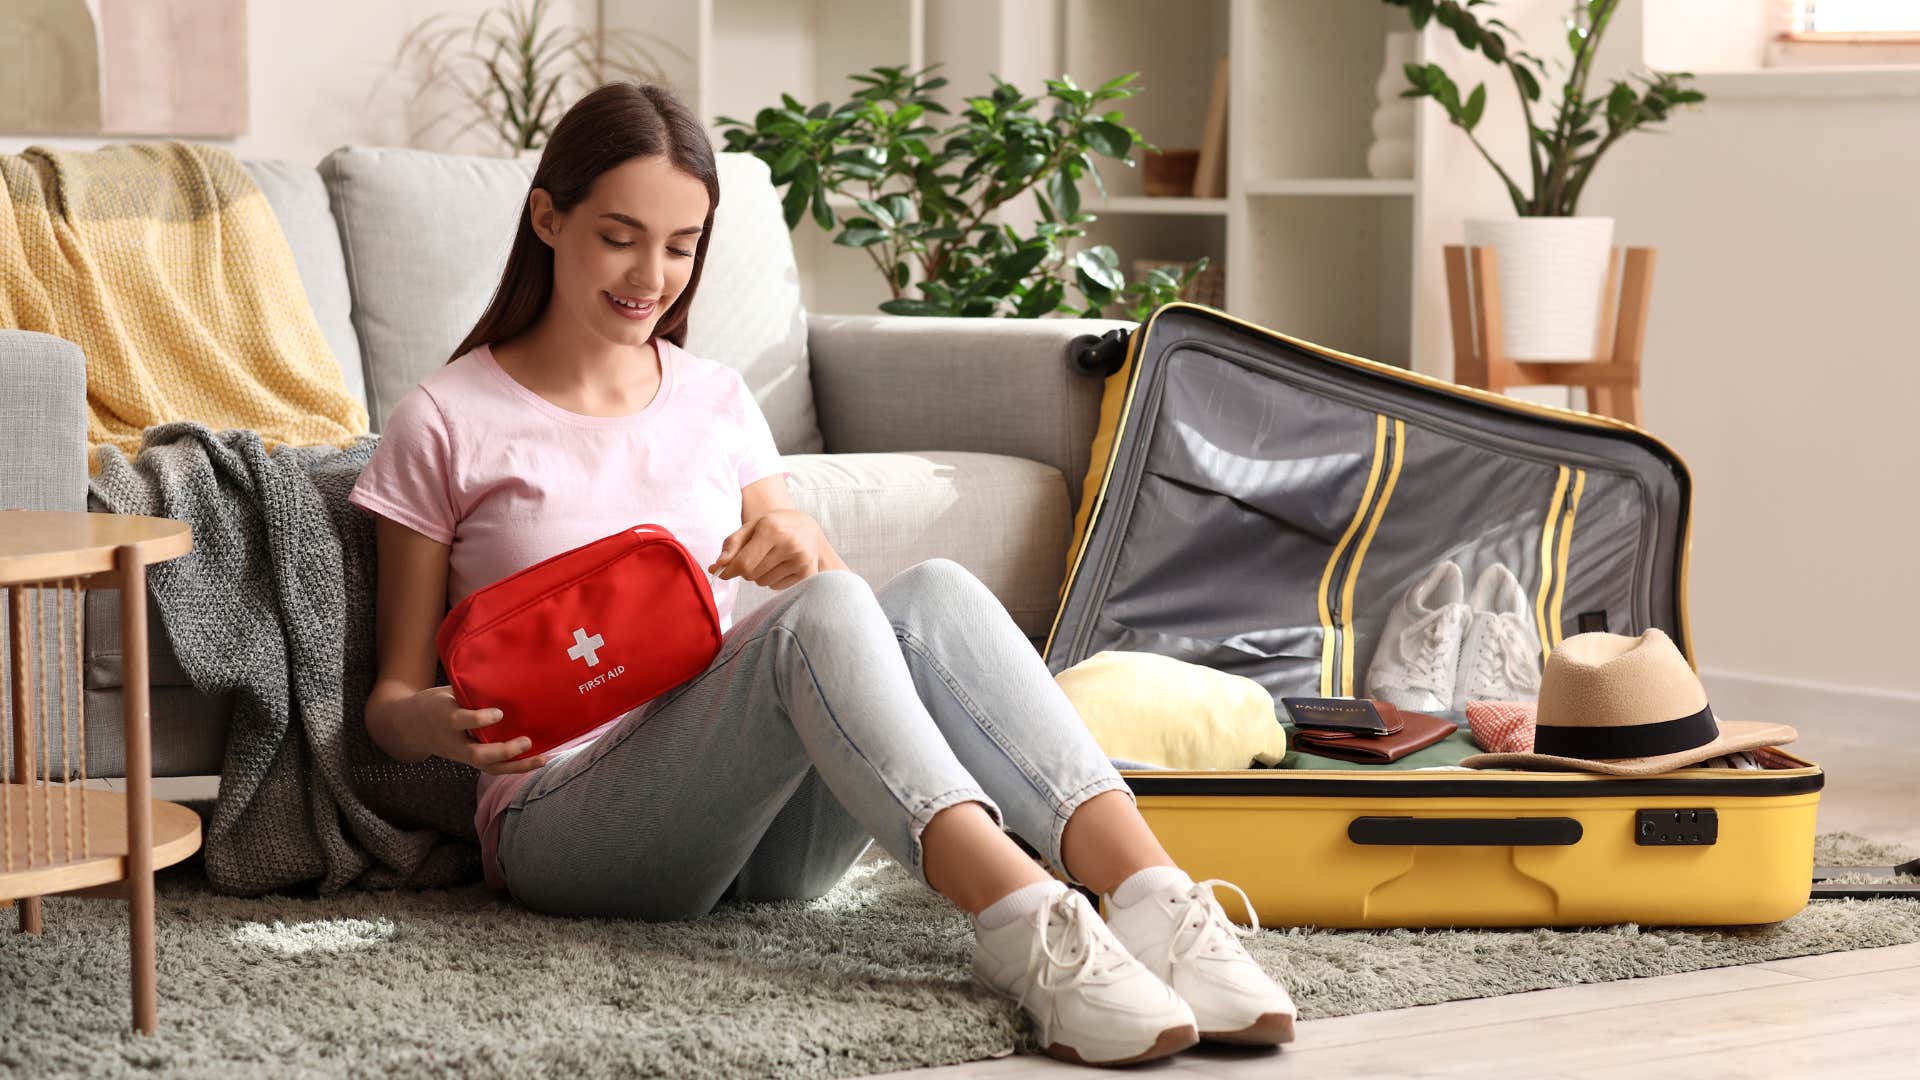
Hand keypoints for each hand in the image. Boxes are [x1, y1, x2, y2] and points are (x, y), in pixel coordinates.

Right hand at [403, 685, 547, 774]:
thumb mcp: (446, 693)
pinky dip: (514, 766)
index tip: (499, 713)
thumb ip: (469, 691)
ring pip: (488, 767)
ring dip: (516, 766)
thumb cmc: (434, 704)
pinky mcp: (469, 760)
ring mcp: (462, 754)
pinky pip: (492, 767)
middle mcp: (453, 741)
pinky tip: (535, 760)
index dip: (479, 719)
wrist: (408, 727)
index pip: (461, 721)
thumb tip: (503, 677)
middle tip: (527, 741)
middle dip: (504, 751)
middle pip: (478, 754)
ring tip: (541, 759)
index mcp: (444, 717)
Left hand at [708, 509, 843, 589]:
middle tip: (756, 555)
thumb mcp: (751, 527)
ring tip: (771, 559)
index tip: (722, 573)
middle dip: (746, 569)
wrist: (808, 528)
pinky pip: (776, 587)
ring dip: (760, 575)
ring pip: (762, 582)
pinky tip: (782, 565)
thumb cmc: (774, 526)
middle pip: (751, 575)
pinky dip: (773, 579)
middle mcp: (790, 545)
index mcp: (772, 529)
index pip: (743, 563)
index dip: (729, 571)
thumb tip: (717, 567)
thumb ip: (732, 544)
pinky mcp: (808, 574)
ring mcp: (801, 561)